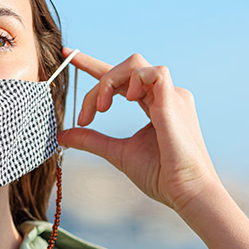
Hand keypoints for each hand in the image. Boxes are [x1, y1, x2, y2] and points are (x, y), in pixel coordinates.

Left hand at [57, 49, 222, 213]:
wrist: (185, 193)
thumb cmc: (160, 176)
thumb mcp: (118, 153)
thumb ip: (92, 140)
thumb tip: (62, 135)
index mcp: (154, 105)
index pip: (122, 77)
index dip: (93, 65)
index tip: (68, 56)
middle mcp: (164, 95)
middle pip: (124, 68)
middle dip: (97, 82)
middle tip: (84, 116)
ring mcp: (172, 95)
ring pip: (135, 63)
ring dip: (109, 82)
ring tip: (101, 110)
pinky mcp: (175, 100)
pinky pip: (155, 72)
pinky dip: (134, 81)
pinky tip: (125, 101)